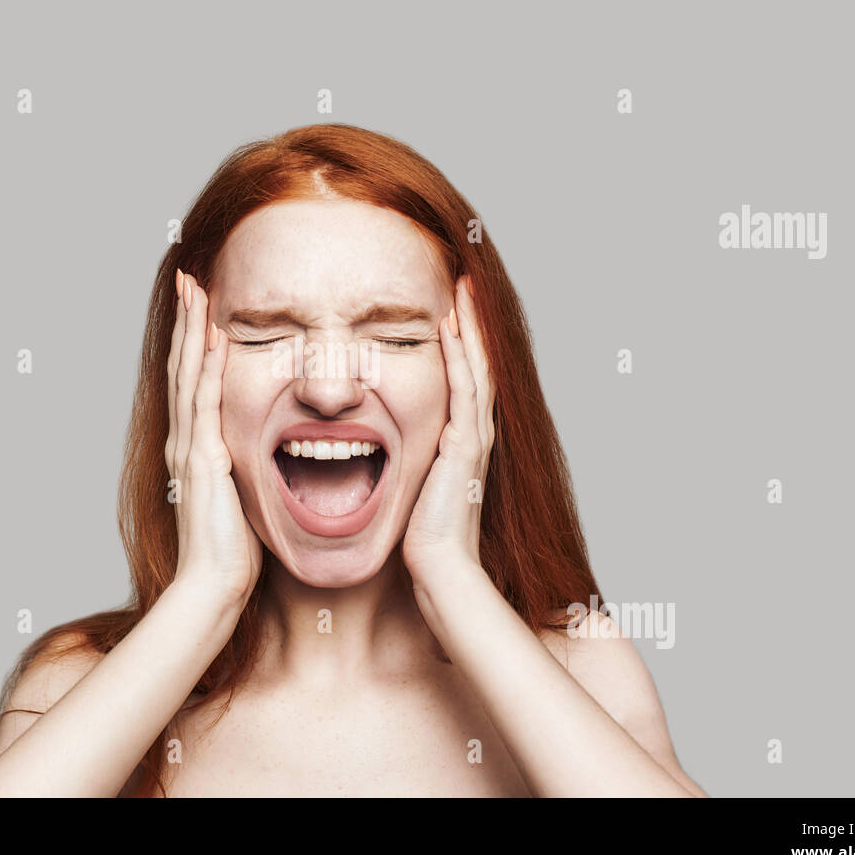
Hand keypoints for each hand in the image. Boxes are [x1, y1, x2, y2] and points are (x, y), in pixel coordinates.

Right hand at [166, 270, 262, 605]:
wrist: (214, 586)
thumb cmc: (232, 554)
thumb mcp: (240, 502)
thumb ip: (244, 476)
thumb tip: (267, 464)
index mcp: (196, 450)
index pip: (194, 384)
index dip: (196, 345)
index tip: (202, 309)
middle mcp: (186, 441)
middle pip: (184, 368)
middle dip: (188, 324)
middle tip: (189, 282)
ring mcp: (191, 446)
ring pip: (189, 374)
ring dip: (192, 330)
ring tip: (194, 290)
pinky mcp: (203, 456)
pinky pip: (206, 398)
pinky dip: (207, 363)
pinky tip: (214, 333)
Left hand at [402, 276, 495, 588]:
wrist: (438, 571)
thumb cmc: (419, 541)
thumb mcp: (410, 490)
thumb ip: (404, 466)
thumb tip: (376, 451)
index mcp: (459, 443)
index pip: (464, 379)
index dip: (461, 343)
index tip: (448, 306)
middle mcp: (472, 435)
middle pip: (478, 364)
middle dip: (472, 323)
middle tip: (465, 283)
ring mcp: (473, 439)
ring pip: (478, 368)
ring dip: (471, 327)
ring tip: (464, 289)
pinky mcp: (465, 447)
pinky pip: (466, 389)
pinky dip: (461, 355)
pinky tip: (450, 325)